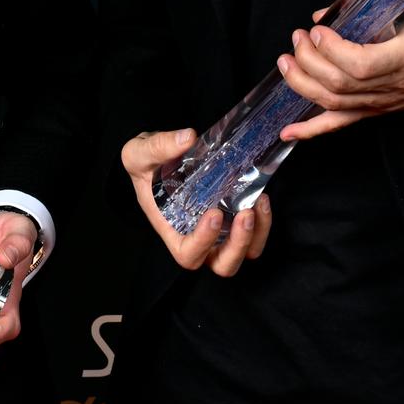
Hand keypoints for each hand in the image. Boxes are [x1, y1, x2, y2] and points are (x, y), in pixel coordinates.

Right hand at [120, 130, 271, 276]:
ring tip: (259, 203)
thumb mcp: (138, 152)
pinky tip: (261, 196)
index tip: (214, 213)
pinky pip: (255, 234)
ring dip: (257, 234)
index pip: (188, 253)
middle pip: (222, 264)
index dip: (203, 242)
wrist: (159, 159)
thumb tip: (187, 138)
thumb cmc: (145, 164)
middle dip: (238, 245)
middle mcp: (197, 237)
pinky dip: (264, 221)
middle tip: (245, 214)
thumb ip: (158, 147)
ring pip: (244, 253)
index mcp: (172, 229)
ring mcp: (219, 231)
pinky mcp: (234, 218)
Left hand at [275, 3, 403, 141]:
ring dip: (302, 85)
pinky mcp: (375, 111)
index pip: (361, 64)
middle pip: (341, 84)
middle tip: (297, 39)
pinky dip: (311, 129)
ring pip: (335, 104)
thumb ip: (366, 4)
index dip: (332, 50)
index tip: (318, 31)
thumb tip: (323, 13)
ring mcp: (383, 102)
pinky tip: (288, 131)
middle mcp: (394, 85)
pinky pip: (340, 124)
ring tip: (286, 63)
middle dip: (309, 62)